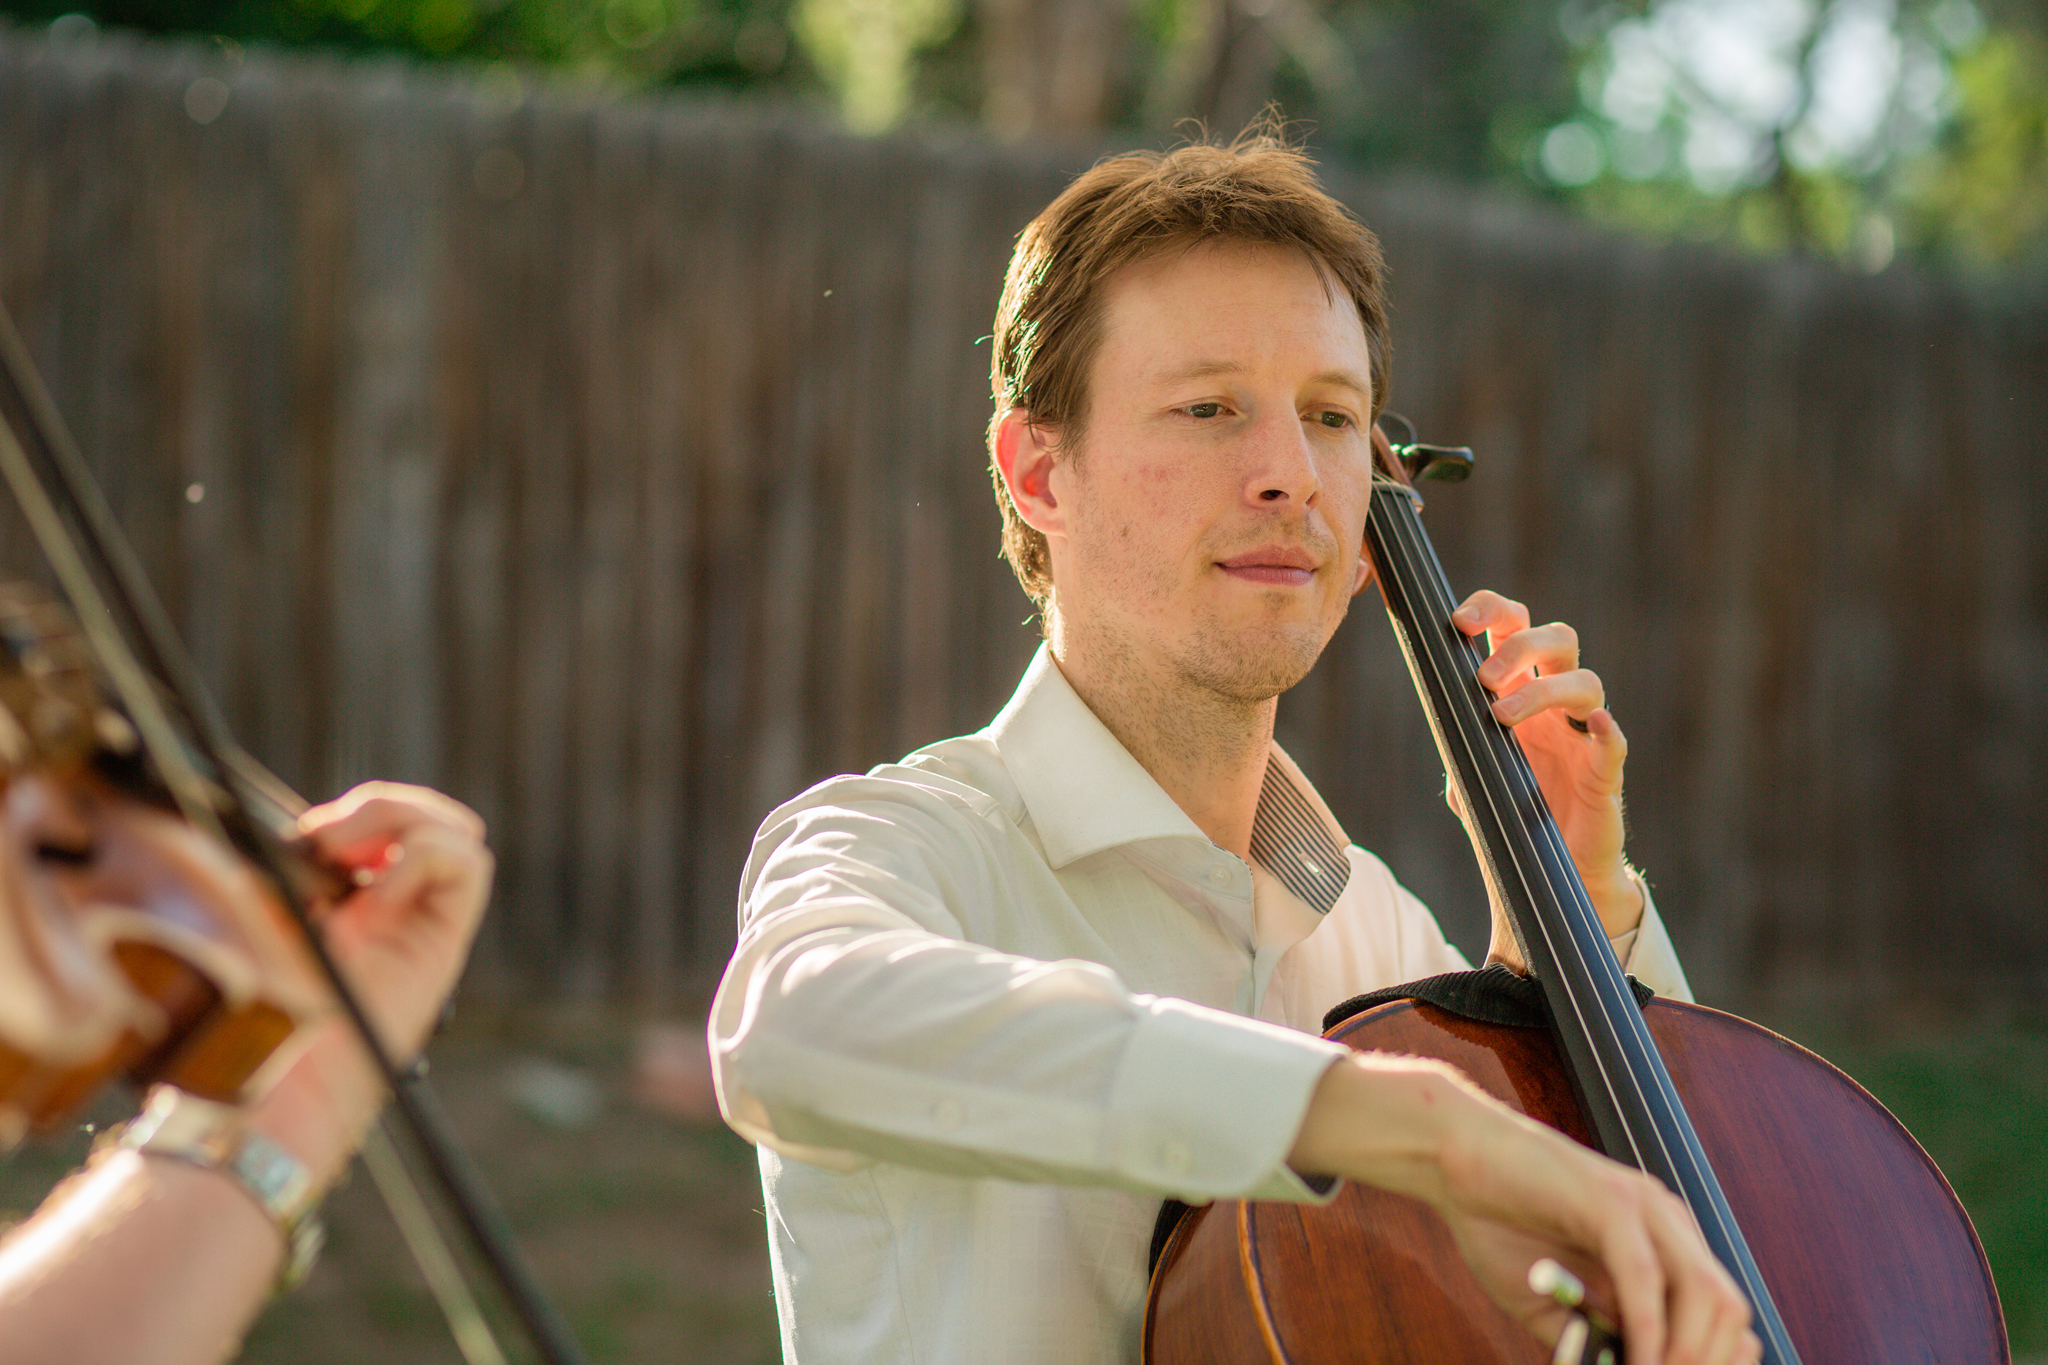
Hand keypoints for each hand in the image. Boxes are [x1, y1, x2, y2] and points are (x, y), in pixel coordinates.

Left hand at [248, 782, 491, 1183]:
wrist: (279, 1076)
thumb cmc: (262, 1008)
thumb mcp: (265, 914)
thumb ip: (294, 865)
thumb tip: (301, 826)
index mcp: (357, 896)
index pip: (389, 821)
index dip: (355, 811)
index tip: (303, 837)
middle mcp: (400, 907)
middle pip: (431, 817)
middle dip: (383, 808)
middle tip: (329, 842)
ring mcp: (426, 924)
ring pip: (459, 834)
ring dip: (406, 825)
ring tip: (352, 861)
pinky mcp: (445, 943)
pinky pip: (470, 866)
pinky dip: (425, 857)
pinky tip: (379, 895)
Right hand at [1293, 1054, 1759, 1364]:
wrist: (1451, 1157)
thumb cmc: (1496, 1223)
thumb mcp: (1552, 1301)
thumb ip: (1592, 1337)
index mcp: (1664, 1243)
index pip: (1724, 1315)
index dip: (1718, 1360)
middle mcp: (1668, 1222)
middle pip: (1729, 1310)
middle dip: (1709, 1363)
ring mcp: (1643, 1207)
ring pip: (1704, 1293)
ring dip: (1687, 1353)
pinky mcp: (1609, 1199)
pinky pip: (1644, 1275)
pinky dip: (1646, 1328)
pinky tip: (1637, 1358)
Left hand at [1451, 590, 1640, 938]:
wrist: (1540, 871)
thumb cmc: (1505, 812)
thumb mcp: (1469, 768)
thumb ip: (1453, 734)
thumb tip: (1432, 703)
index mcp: (1519, 690)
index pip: (1515, 627)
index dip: (1492, 610)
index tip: (1458, 621)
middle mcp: (1555, 704)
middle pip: (1558, 639)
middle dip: (1519, 645)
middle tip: (1481, 679)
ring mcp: (1583, 735)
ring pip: (1585, 682)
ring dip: (1541, 691)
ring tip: (1500, 717)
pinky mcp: (1604, 773)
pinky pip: (1615, 743)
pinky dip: (1608, 730)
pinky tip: (1597, 726)